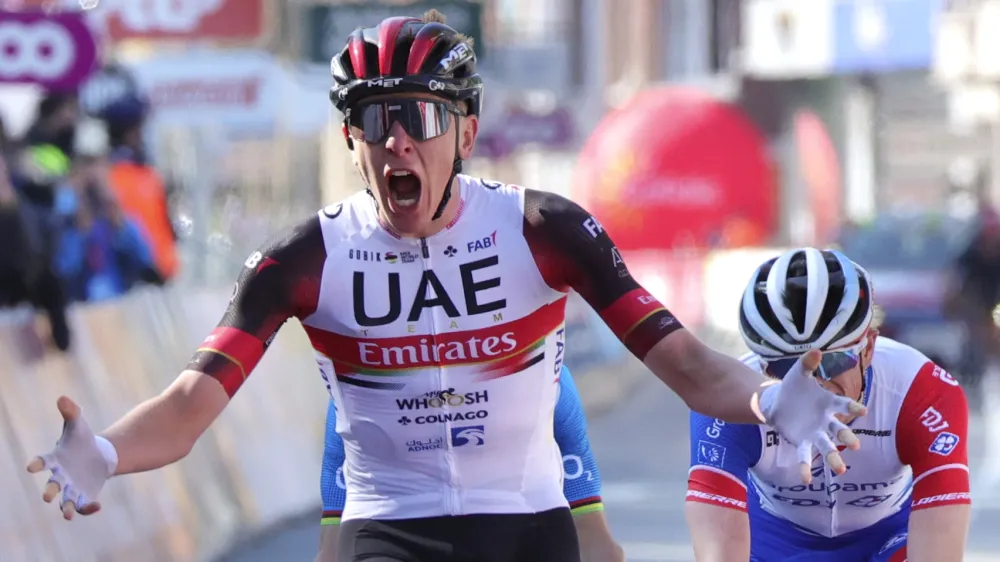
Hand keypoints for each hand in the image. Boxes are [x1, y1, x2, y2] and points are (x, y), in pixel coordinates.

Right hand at [26, 396, 117, 519]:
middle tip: (47, 496)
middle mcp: (59, 477)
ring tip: (67, 515)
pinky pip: (82, 507)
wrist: (97, 455)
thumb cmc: (82, 440)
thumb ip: (71, 412)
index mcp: (55, 460)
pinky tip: (98, 506)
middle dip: (49, 491)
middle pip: (51, 486)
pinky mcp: (83, 496)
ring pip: (65, 503)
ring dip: (65, 509)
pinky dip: (88, 509)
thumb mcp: (78, 424)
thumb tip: (63, 398)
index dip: (36, 464)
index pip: (43, 462)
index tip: (31, 466)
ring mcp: (71, 489)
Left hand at [757, 350, 866, 483]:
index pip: (844, 406)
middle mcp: (826, 421)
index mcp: (828, 403)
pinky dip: (805, 467)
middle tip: (855, 445)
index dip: (853, 408)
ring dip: (834, 458)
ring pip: (827, 447)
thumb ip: (807, 363)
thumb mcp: (799, 372)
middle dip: (847, 437)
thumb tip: (816, 351)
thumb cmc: (793, 387)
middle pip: (839, 431)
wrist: (777, 401)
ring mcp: (815, 433)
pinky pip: (805, 456)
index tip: (864, 411)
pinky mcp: (803, 442)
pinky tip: (806, 480)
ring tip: (840, 470)